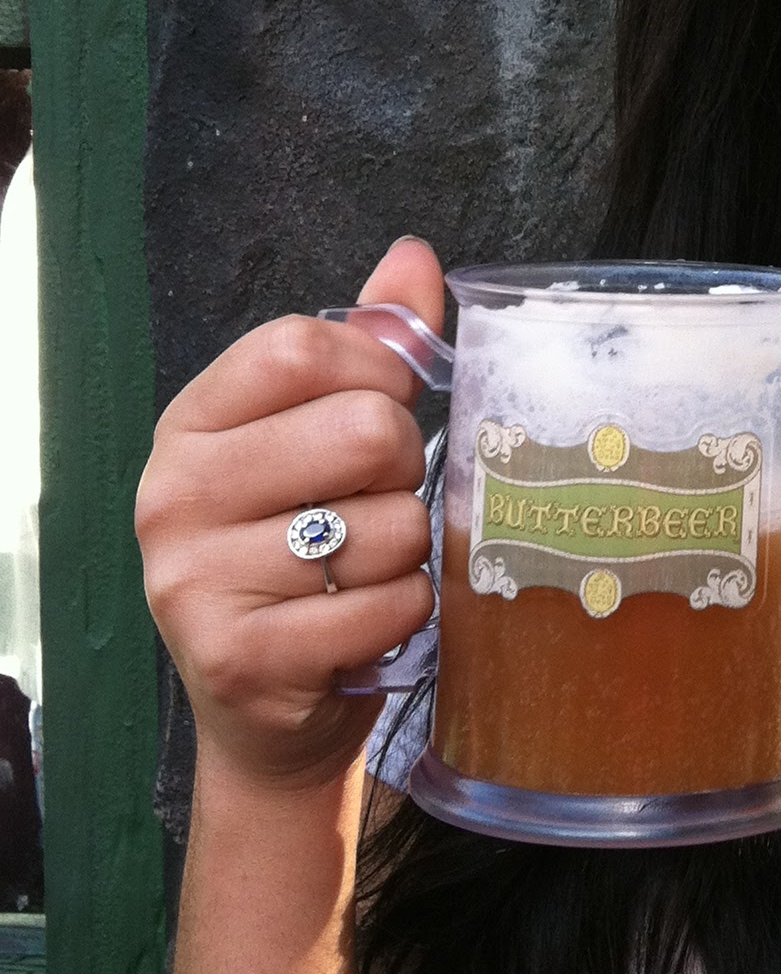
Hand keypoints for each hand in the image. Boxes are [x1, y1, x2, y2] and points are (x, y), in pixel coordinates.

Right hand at [137, 238, 445, 793]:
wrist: (268, 717)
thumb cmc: (303, 561)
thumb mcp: (317, 442)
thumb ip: (367, 346)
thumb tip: (414, 256)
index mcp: (190, 425)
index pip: (299, 346)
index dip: (379, 370)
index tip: (390, 405)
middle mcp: (174, 495)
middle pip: (364, 429)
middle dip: (405, 468)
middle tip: (380, 504)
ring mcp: (196, 580)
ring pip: (389, 526)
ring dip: (407, 554)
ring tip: (366, 574)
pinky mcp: (243, 658)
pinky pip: (389, 604)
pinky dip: (407, 615)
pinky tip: (368, 625)